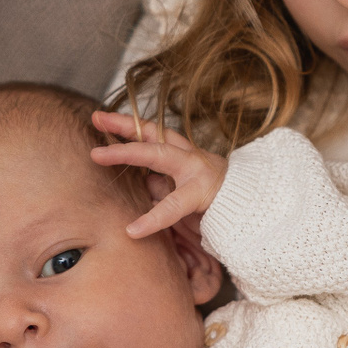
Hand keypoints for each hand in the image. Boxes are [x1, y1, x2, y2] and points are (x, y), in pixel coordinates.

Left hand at [90, 112, 228, 238]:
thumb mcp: (182, 194)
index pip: (154, 133)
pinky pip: (172, 206)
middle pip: (154, 133)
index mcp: (185, 156)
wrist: (252, 216)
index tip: (99, 118)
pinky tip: (133, 229)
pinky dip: (152, 218)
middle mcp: (190, 157)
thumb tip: (137, 185)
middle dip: (123, 124)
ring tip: (97, 155)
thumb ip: (161, 187)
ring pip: (159, 155)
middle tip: (96, 118)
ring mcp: (197, 172)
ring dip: (127, 153)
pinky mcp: (203, 194)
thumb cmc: (216, 207)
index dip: (127, 124)